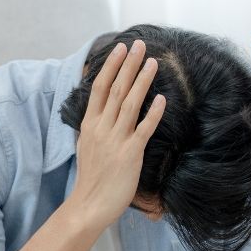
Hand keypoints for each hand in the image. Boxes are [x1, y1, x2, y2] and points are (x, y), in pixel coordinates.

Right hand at [67, 40, 166, 228]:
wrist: (88, 204)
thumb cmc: (91, 177)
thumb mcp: (87, 145)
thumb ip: (96, 126)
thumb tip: (104, 110)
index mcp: (89, 124)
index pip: (99, 88)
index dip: (111, 66)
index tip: (121, 48)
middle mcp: (101, 128)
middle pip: (116, 89)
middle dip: (129, 65)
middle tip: (140, 45)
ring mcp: (115, 140)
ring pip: (130, 103)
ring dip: (142, 81)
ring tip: (153, 62)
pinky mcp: (130, 153)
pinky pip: (144, 129)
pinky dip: (153, 113)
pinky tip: (162, 98)